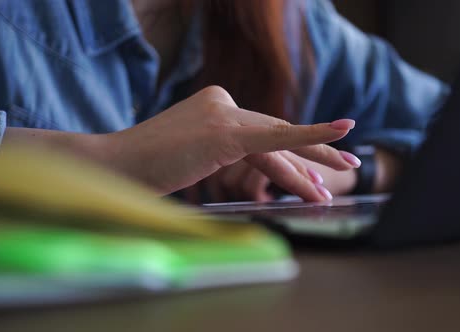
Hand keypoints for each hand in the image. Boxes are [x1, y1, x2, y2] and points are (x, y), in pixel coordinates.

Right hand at [103, 86, 358, 196]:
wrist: (114, 167)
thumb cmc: (146, 170)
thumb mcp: (192, 158)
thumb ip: (220, 155)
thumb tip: (252, 173)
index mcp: (215, 105)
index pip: (261, 134)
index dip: (289, 156)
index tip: (310, 174)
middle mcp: (223, 102)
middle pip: (276, 135)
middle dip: (311, 156)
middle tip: (345, 164)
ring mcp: (224, 114)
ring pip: (278, 144)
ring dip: (306, 170)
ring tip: (329, 191)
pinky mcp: (226, 131)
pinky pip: (276, 136)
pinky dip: (310, 137)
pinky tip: (339, 135)